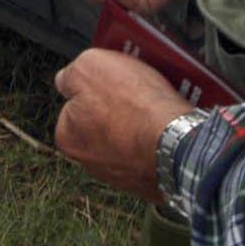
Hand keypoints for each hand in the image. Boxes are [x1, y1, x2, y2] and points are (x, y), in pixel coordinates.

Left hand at [53, 48, 193, 201]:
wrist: (177, 142)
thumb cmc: (133, 106)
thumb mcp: (90, 66)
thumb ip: (72, 72)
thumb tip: (67, 78)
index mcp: (69, 139)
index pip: (74, 106)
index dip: (94, 87)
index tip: (111, 80)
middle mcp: (91, 163)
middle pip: (102, 123)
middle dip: (118, 107)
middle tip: (136, 90)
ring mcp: (123, 175)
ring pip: (129, 138)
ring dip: (141, 123)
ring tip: (156, 106)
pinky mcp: (153, 179)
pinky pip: (154, 151)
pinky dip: (160, 138)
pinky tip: (168, 124)